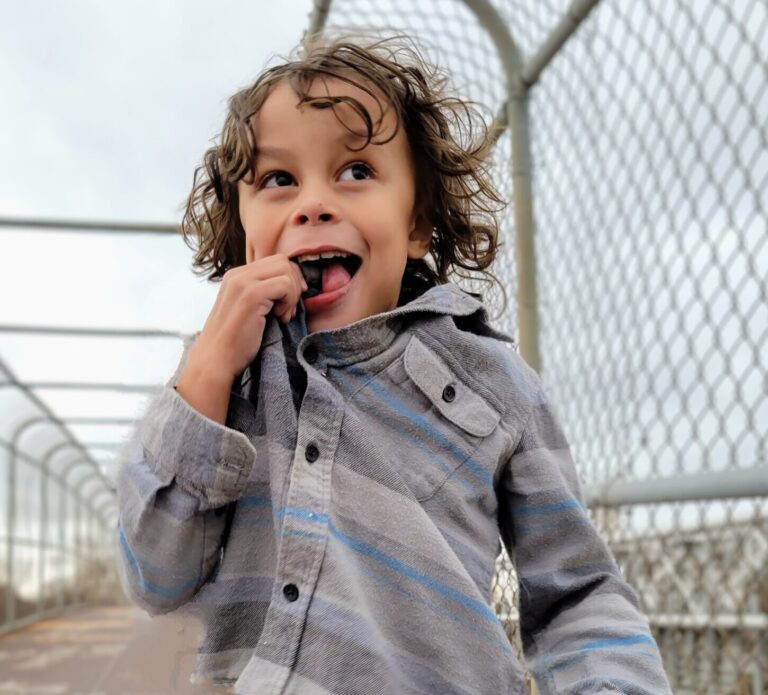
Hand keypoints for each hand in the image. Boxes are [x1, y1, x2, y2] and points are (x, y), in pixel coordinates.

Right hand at [186, 254, 307, 382]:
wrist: (216, 361)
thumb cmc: (234, 341)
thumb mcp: (247, 308)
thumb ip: (262, 292)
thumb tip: (295, 283)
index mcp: (236, 276)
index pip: (275, 261)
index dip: (290, 279)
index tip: (290, 302)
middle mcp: (237, 274)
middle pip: (283, 261)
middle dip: (294, 284)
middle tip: (288, 310)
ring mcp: (243, 283)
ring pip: (286, 270)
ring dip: (292, 294)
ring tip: (282, 315)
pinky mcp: (251, 295)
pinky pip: (285, 285)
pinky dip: (289, 302)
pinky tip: (280, 318)